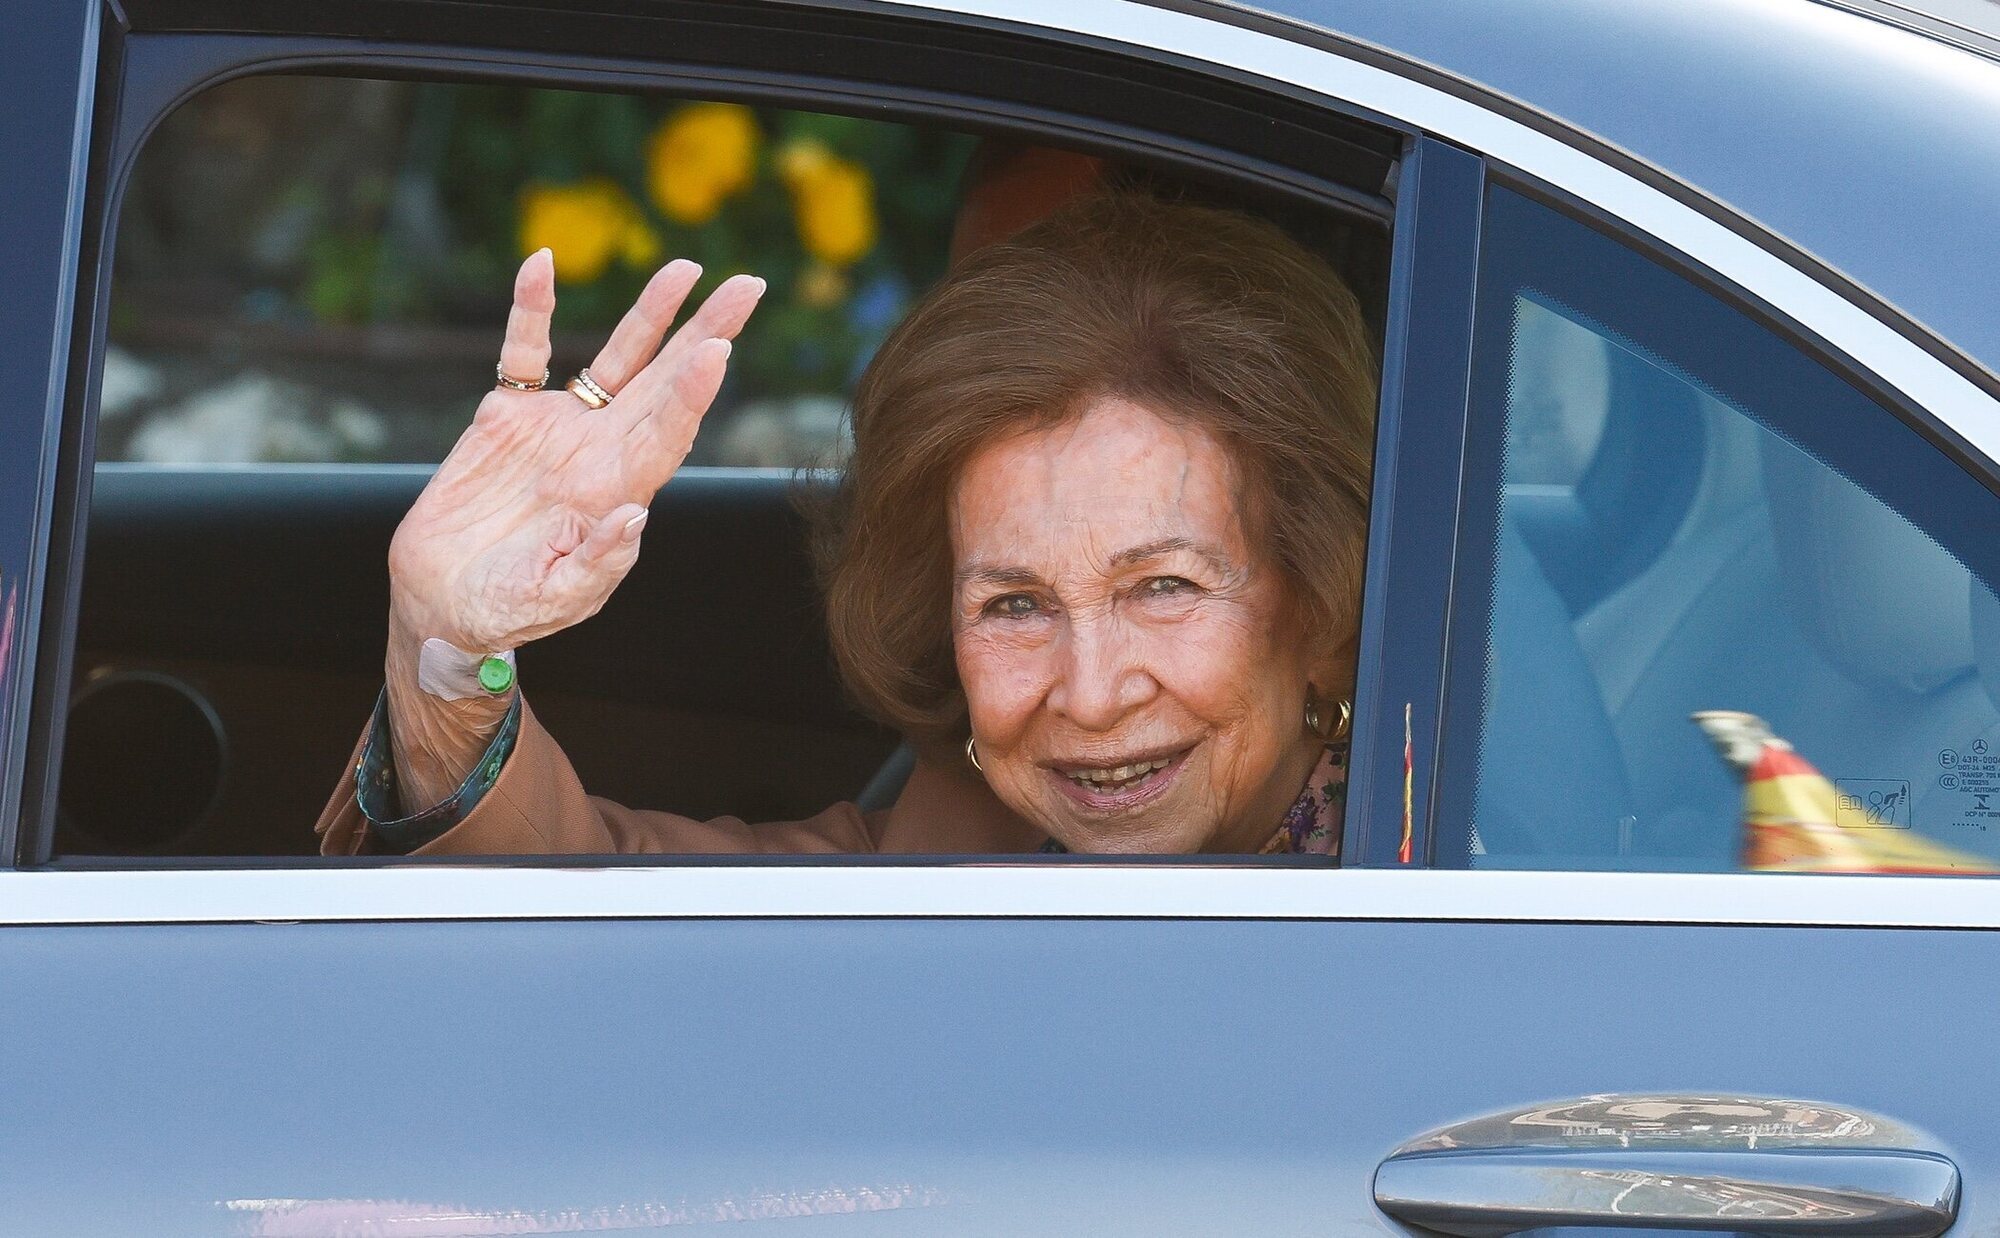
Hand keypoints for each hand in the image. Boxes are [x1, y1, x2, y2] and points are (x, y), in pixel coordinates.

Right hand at [390, 249, 765, 652]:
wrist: (443, 602)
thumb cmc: (505, 611)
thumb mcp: (556, 599)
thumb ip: (597, 562)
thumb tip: (635, 516)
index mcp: (619, 493)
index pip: (669, 434)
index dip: (694, 393)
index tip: (719, 350)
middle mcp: (601, 452)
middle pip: (664, 382)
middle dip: (705, 333)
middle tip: (747, 287)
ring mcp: (558, 429)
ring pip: (615, 359)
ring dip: (649, 314)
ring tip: (686, 270)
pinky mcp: (507, 417)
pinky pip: (523, 351)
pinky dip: (532, 309)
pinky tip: (540, 264)